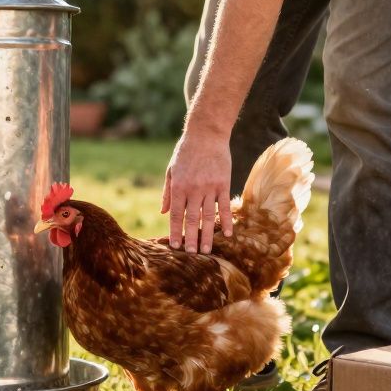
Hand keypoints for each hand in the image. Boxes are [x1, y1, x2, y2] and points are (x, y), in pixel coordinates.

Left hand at [162, 129, 233, 253]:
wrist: (206, 134)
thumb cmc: (185, 153)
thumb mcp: (171, 171)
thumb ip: (168, 192)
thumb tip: (164, 213)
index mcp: (179, 187)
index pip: (176, 215)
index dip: (175, 232)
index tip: (175, 247)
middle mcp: (194, 189)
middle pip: (192, 219)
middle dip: (191, 239)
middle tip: (192, 256)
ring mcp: (210, 187)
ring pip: (209, 216)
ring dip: (208, 235)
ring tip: (207, 251)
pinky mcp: (224, 184)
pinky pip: (225, 206)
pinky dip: (226, 220)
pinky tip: (226, 234)